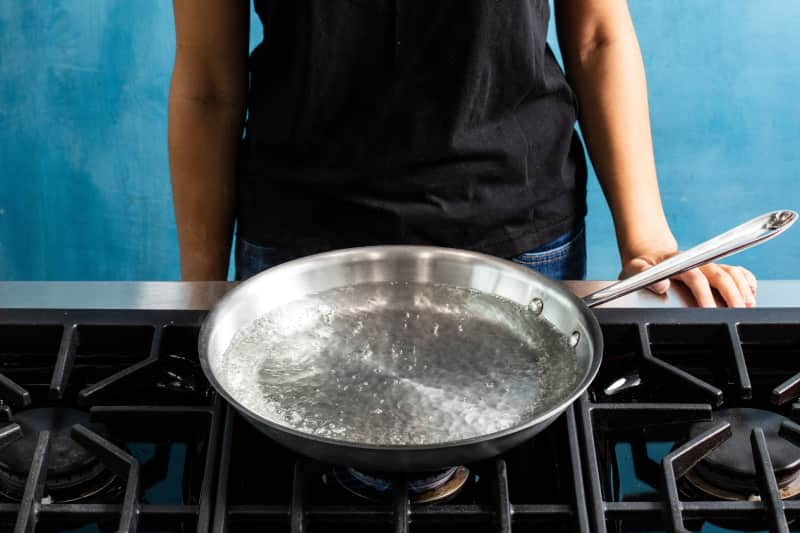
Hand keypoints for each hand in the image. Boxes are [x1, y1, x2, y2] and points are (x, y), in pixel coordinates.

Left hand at [620, 249, 757, 307]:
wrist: (650, 256)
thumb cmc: (643, 266)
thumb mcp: (635, 270)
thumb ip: (644, 276)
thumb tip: (662, 286)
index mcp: (678, 263)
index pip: (695, 277)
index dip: (704, 294)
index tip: (709, 309)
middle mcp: (696, 262)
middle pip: (719, 275)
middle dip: (731, 294)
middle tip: (737, 311)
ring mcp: (707, 265)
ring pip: (731, 272)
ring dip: (742, 287)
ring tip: (748, 304)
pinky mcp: (714, 268)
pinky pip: (735, 270)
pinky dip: (746, 278)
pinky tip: (751, 290)